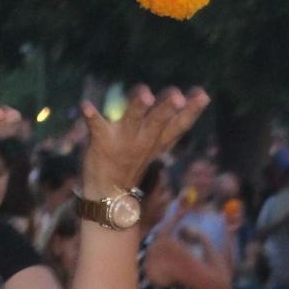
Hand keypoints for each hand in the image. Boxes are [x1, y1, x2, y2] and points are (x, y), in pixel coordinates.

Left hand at [78, 85, 211, 193]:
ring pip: (133, 120)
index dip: (192, 111)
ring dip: (139, 106)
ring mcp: (122, 141)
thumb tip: (180, 96)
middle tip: (178, 96)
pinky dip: (91, 116)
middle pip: (158, 121)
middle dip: (168, 108)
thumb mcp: (154, 146)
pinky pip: (96, 126)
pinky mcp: (102, 142)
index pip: (179, 125)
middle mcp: (143, 140)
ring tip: (145, 93)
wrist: (107, 195)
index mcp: (157, 141)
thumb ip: (164, 122)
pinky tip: (85, 105)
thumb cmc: (130, 163)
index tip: (203, 95)